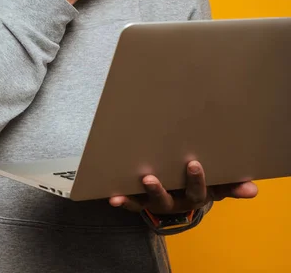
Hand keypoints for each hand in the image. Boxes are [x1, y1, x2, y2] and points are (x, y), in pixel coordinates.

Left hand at [109, 160, 257, 213]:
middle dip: (159, 188)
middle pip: (167, 199)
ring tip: (139, 180)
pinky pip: (131, 201)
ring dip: (142, 192)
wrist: (181, 195)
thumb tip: (253, 189)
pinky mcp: (141, 199)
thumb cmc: (198, 184)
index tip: (193, 163)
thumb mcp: (217, 185)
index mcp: (193, 197)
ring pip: (148, 200)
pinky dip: (122, 199)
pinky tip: (113, 195)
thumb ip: (232, 185)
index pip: (197, 192)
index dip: (196, 180)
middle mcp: (174, 202)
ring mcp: (156, 201)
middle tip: (151, 177)